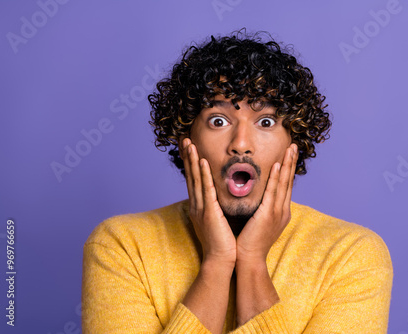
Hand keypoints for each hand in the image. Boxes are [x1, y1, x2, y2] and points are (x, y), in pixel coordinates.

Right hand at [182, 138, 236, 266]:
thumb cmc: (222, 242)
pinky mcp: (209, 212)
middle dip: (187, 156)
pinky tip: (202, 162)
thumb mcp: (217, 220)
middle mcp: (197, 205)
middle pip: (190, 176)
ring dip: (192, 160)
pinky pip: (206, 190)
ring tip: (190, 143)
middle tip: (184, 139)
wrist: (221, 260)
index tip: (189, 148)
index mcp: (199, 206)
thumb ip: (215, 208)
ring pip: (195, 179)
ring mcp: (201, 208)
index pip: (193, 180)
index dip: (190, 163)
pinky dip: (203, 175)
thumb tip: (217, 199)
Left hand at [236, 143, 297, 264]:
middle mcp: (282, 210)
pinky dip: (276, 178)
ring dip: (287, 164)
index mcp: (280, 212)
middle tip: (294, 145)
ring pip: (284, 183)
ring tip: (290, 149)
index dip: (288, 169)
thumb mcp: (259, 222)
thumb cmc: (249, 242)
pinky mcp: (268, 215)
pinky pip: (273, 192)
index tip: (289, 154)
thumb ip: (261, 209)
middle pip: (289, 181)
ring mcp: (277, 212)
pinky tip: (277, 165)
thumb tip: (257, 198)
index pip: (285, 186)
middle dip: (291, 162)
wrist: (249, 259)